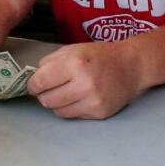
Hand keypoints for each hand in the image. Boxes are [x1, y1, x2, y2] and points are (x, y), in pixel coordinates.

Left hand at [27, 42, 142, 119]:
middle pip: (46, 100)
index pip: (39, 82)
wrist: (131, 66)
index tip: (35, 84)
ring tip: (66, 92)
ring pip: (57, 111)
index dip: (33, 84)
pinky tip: (80, 97)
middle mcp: (84, 84)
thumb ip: (50, 62)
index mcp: (75, 64)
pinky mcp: (99, 113)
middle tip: (52, 87)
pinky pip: (73, 116)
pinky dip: (71, 108)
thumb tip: (32, 81)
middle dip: (44, 94)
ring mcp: (92, 101)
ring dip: (57, 103)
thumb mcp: (73, 49)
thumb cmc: (100, 55)